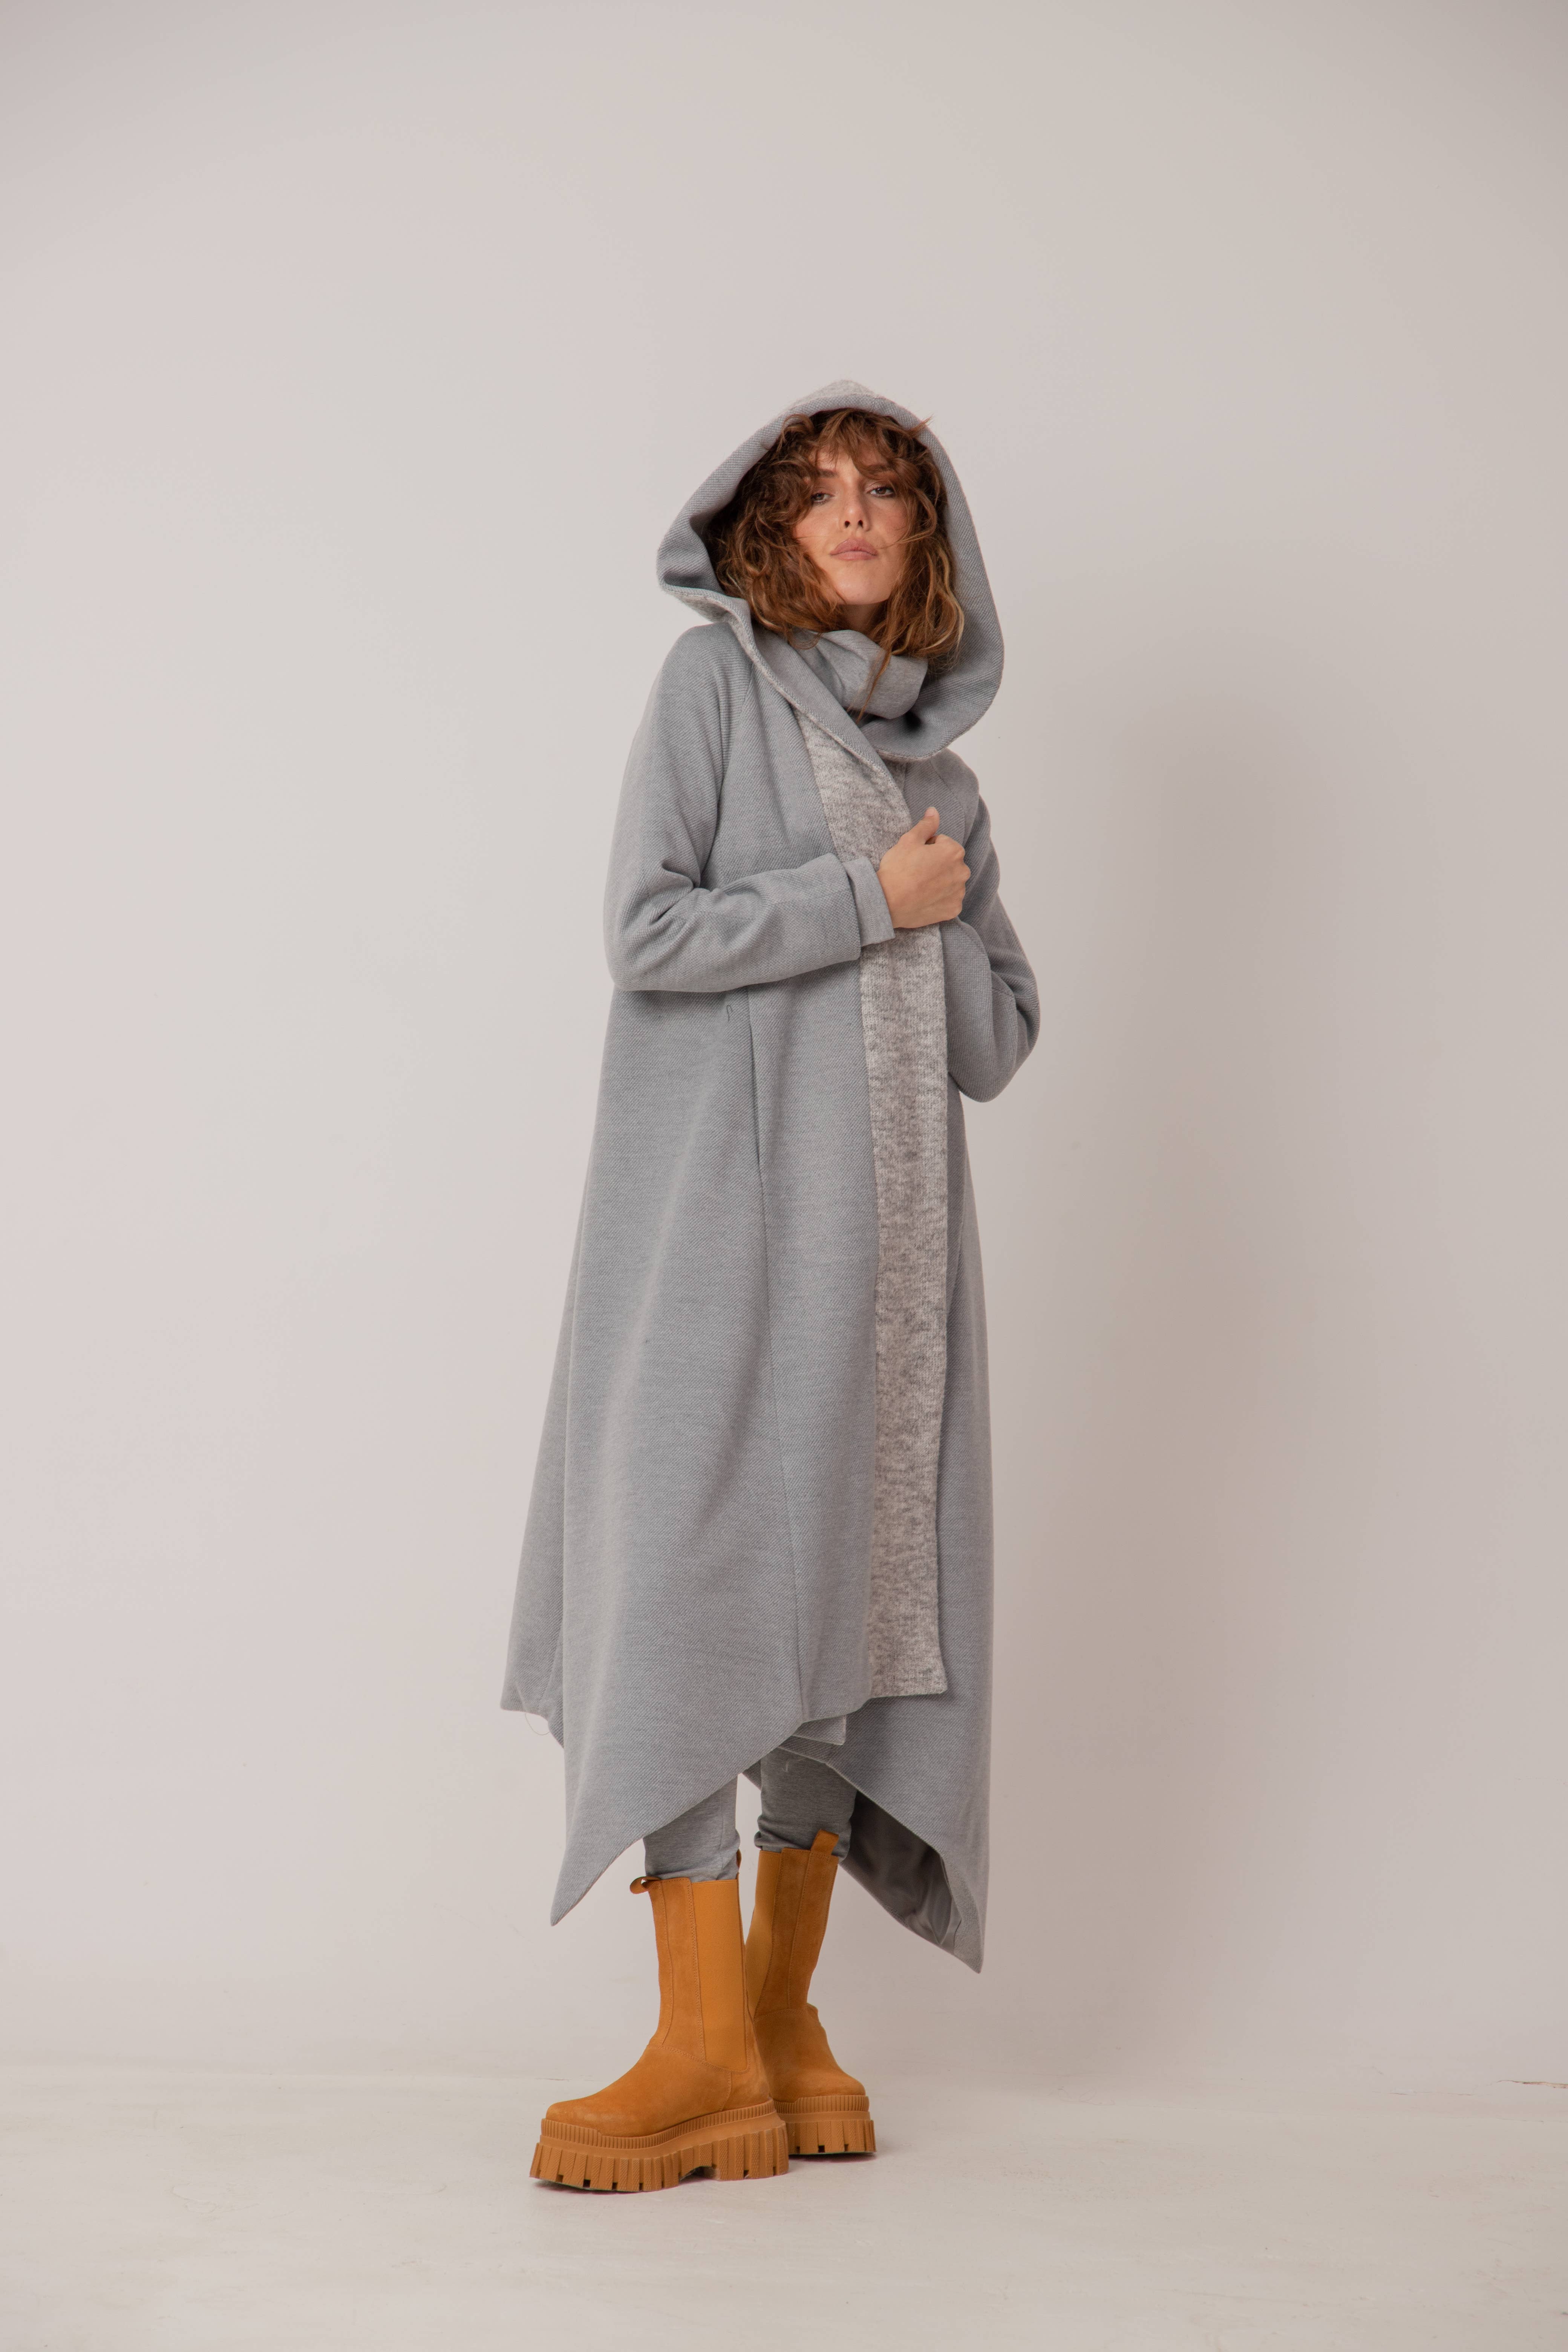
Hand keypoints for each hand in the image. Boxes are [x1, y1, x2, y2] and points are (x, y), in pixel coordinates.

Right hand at [877, 807, 969, 928]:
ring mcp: (959, 893)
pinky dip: (940, 900)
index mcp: (954, 851)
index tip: (915, 858)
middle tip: (916, 872)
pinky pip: (949, 901)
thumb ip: (925, 825)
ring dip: (940, 882)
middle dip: (937, 865)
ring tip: (919, 887)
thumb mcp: (909, 840)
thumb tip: (934, 811)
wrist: (888, 902)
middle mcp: (962, 872)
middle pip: (949, 863)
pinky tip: (924, 899)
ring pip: (950, 882)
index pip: (943, 844)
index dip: (927, 849)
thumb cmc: (898, 869)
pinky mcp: (953, 910)